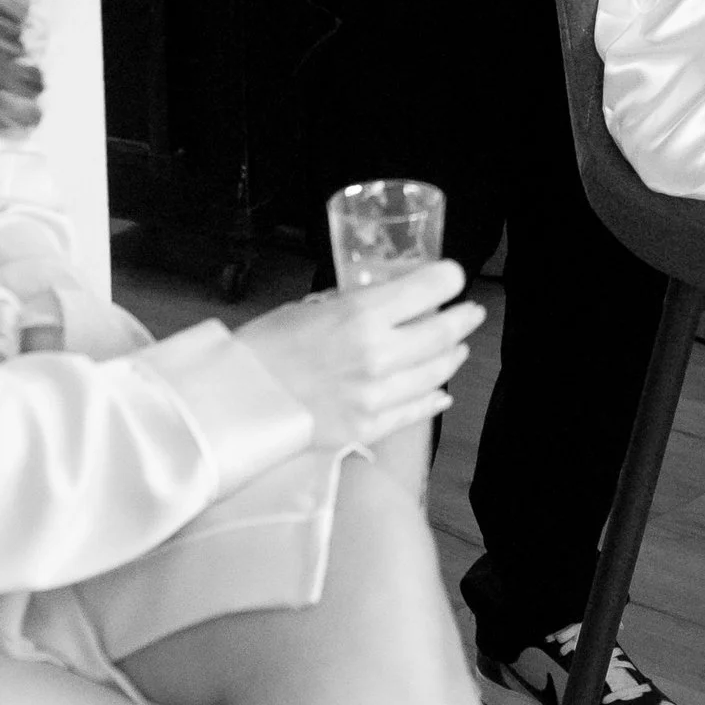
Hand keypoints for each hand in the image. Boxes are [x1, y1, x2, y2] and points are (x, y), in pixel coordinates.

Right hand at [233, 260, 481, 454]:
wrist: (232, 404)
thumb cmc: (261, 348)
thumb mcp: (308, 308)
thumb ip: (350, 308)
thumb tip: (379, 306)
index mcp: (360, 315)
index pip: (427, 289)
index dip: (448, 278)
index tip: (453, 276)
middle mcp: (378, 355)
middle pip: (441, 334)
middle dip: (462, 319)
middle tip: (471, 312)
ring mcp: (376, 396)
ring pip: (434, 373)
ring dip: (451, 357)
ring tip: (457, 348)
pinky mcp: (367, 428)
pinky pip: (414, 412)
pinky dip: (433, 399)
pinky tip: (440, 392)